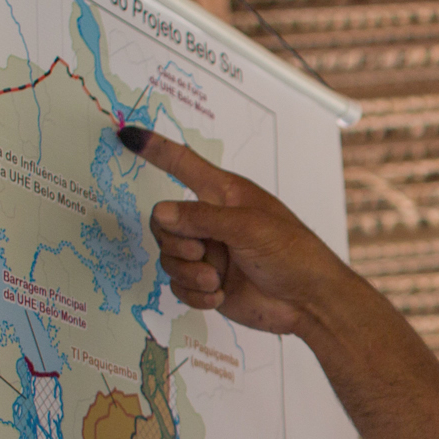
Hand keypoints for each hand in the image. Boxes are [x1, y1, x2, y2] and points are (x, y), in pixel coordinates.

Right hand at [130, 129, 341, 338]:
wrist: (309, 302)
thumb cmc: (294, 253)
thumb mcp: (249, 227)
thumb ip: (201, 217)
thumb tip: (161, 213)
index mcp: (224, 194)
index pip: (183, 164)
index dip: (156, 150)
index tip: (129, 135)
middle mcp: (212, 221)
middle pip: (163, 223)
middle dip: (177, 242)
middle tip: (204, 252)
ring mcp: (209, 253)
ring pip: (168, 258)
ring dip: (189, 272)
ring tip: (218, 279)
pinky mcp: (208, 283)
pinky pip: (178, 286)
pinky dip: (195, 293)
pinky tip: (220, 295)